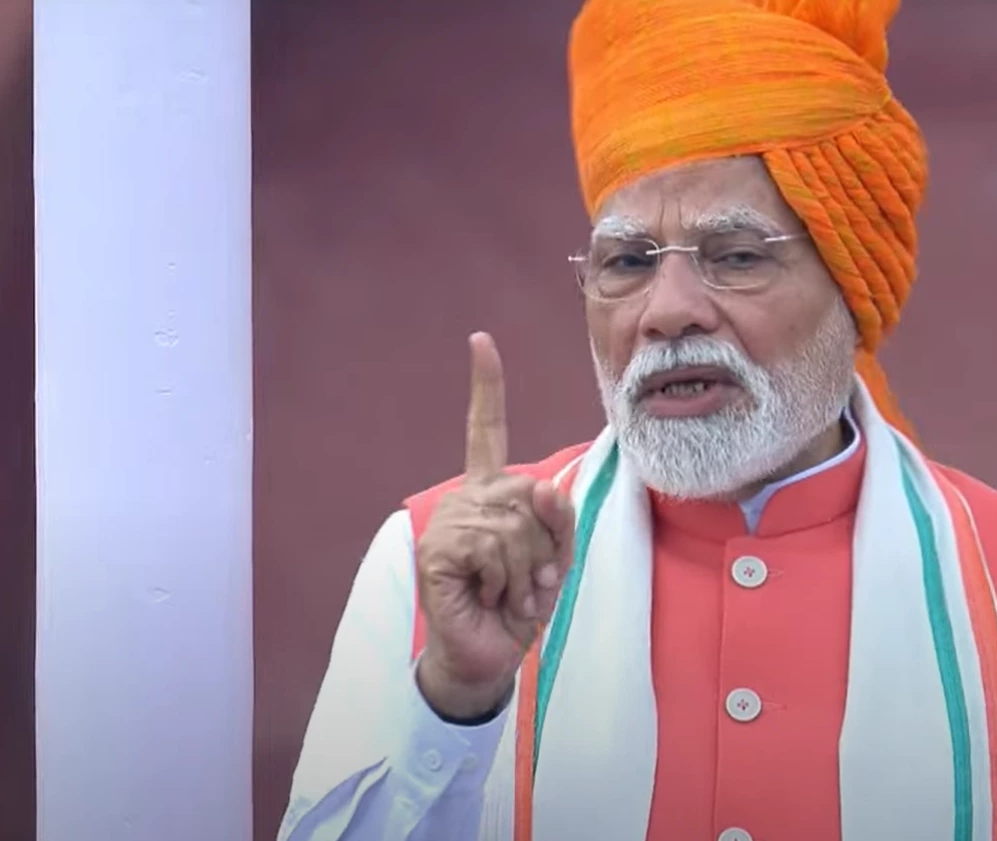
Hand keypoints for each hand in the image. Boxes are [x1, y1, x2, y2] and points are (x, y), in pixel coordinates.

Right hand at [414, 332, 576, 720]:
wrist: (489, 655)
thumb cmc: (522, 604)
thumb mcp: (556, 558)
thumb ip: (558, 520)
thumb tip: (542, 484)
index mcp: (492, 492)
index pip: (487, 430)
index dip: (485, 387)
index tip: (479, 341)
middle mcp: (467, 498)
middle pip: (528, 493)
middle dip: (544, 545)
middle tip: (528, 580)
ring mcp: (448, 521)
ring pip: (514, 525)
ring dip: (526, 571)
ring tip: (508, 593)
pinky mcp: (437, 550)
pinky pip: (493, 547)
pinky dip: (505, 580)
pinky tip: (488, 596)